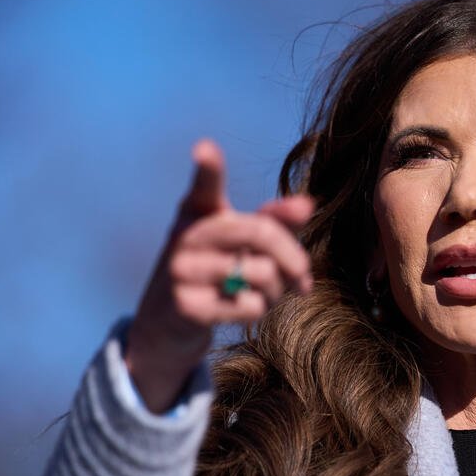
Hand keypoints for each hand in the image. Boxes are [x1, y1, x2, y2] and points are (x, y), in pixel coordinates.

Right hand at [125, 139, 314, 412]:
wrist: (168, 326)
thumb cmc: (216, 275)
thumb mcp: (241, 245)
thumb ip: (275, 223)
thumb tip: (307, 204)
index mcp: (198, 212)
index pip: (204, 186)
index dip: (208, 167)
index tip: (205, 149)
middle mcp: (185, 236)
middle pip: (260, 232)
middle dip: (294, 257)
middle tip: (304, 276)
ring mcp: (181, 271)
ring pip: (262, 272)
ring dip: (277, 290)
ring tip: (265, 294)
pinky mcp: (186, 307)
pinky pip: (250, 305)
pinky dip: (258, 310)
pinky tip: (241, 310)